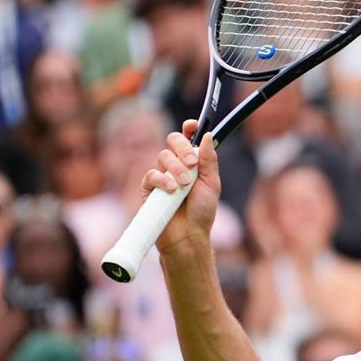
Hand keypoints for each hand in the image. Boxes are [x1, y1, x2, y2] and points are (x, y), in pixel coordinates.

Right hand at [141, 119, 220, 252]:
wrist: (188, 235)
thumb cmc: (202, 211)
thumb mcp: (211, 184)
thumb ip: (209, 160)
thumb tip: (206, 135)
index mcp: (193, 162)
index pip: (188, 138)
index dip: (190, 129)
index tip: (193, 125)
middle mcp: (176, 165)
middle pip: (173, 140)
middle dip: (183, 148)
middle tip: (192, 163)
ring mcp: (162, 175)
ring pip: (163, 157)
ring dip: (176, 169)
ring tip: (184, 186)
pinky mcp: (149, 188)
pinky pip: (151, 175)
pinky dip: (162, 180)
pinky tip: (171, 190)